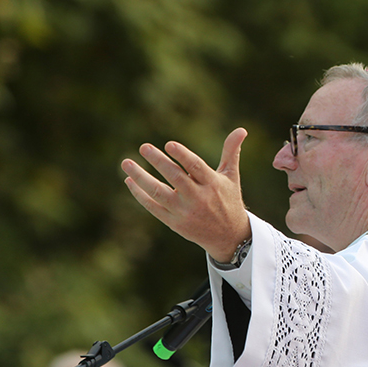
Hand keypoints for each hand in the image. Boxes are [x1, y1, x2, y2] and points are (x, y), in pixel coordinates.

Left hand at [122, 128, 251, 261]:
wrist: (228, 236)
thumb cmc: (228, 200)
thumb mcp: (231, 176)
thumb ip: (231, 152)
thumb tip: (241, 129)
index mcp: (212, 184)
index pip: (196, 167)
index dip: (182, 155)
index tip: (169, 144)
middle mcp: (198, 198)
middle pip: (175, 177)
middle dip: (158, 161)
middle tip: (144, 147)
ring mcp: (184, 211)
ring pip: (158, 192)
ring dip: (140, 177)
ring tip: (126, 162)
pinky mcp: (174, 223)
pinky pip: (153, 207)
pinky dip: (140, 194)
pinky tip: (129, 181)